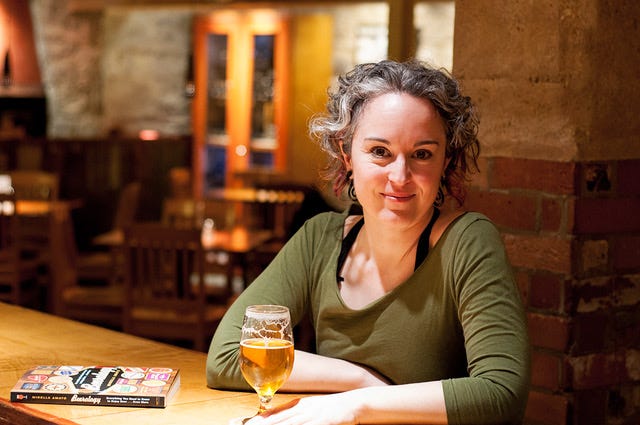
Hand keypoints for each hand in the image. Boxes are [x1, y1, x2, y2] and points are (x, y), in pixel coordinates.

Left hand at [245, 393, 359, 424]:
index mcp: (298, 405)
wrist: (352, 404)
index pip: (274, 414)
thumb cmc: (330, 408)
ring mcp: (314, 415)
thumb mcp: (308, 407)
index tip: (247, 424)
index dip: (260, 420)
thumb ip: (291, 413)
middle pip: (279, 421)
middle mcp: (303, 409)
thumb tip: (271, 417)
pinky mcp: (325, 421)